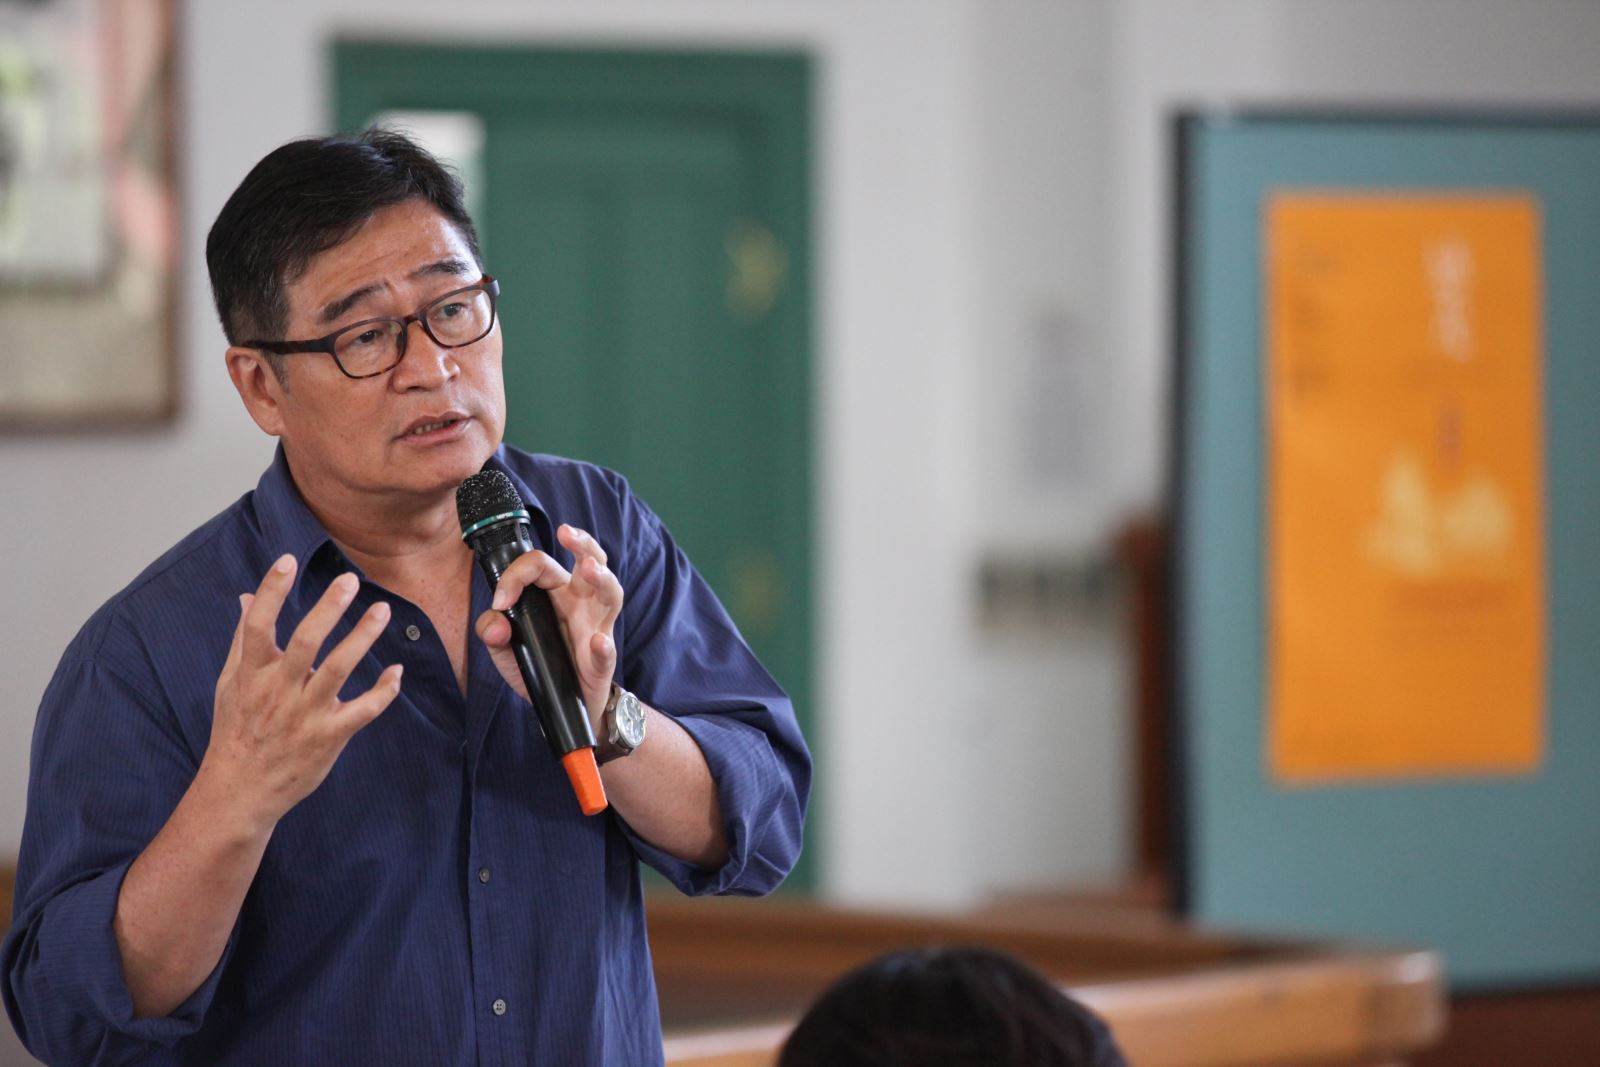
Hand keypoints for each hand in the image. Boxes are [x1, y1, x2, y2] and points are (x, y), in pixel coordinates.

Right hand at [203, 554, 402, 828]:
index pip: (257, 625)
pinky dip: (383, 691)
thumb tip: (244, 596)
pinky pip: (362, 711)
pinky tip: (396, 672)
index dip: (271, 591)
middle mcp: (278, 691)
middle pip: (305, 642)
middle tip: (350, 579)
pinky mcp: (329, 737)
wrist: (240, 791)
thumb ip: (241, 638)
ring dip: (362, 638)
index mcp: (252, 674)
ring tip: (383, 610)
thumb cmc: (236, 731)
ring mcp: (305, 715)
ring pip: (338, 670)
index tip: (287, 560)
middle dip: (328, 608)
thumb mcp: (229, 683)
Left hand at [474, 524, 622, 730]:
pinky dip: (603, 646)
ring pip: (610, 594)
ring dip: (602, 579)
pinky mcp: (601, 660)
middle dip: (582, 544)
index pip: (540, 566)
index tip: (501, 600)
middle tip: (567, 533)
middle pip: (591, 561)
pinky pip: (606, 650)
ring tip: (590, 569)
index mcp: (556, 593)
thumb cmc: (539, 665)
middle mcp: (581, 602)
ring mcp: (595, 628)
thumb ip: (491, 631)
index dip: (517, 575)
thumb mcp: (504, 649)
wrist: (562, 705)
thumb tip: (495, 622)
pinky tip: (597, 641)